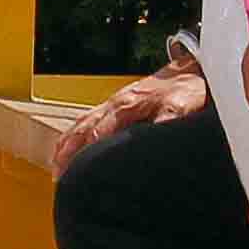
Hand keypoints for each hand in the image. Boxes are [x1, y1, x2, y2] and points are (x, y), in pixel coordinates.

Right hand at [61, 59, 212, 161]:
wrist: (190, 68)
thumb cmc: (186, 87)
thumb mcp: (181, 103)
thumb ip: (167, 118)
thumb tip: (156, 137)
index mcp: (125, 104)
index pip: (95, 132)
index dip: (84, 155)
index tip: (75, 175)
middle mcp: (114, 103)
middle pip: (80, 129)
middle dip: (66, 154)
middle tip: (60, 181)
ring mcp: (113, 103)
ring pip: (79, 124)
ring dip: (66, 146)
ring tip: (58, 170)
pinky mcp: (117, 105)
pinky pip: (86, 120)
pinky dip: (73, 136)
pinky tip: (71, 149)